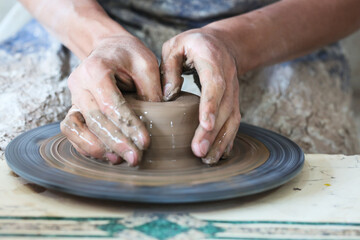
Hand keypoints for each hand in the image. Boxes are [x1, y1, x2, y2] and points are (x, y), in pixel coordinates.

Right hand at [60, 34, 161, 165]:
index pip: (111, 103)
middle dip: (115, 142)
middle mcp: (79, 84)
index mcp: (96, 69)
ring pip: (76, 128)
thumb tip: (160, 118)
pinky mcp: (75, 108)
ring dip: (97, 147)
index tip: (145, 142)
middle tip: (135, 159)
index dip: (128, 125)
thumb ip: (152, 88)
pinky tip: (106, 154)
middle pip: (94, 119)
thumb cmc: (128, 55)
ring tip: (118, 160)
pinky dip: (85, 145)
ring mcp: (74, 97)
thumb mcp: (146, 63)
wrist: (108, 49)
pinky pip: (71, 130)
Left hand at [161, 27, 240, 163]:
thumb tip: (168, 96)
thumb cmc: (194, 45)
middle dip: (212, 131)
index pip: (215, 84)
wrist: (222, 44)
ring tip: (208, 160)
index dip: (211, 105)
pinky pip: (233, 121)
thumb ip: (169, 68)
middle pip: (224, 107)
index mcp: (212, 60)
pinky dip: (227, 138)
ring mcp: (234, 90)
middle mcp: (228, 76)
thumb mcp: (175, 46)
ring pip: (232, 117)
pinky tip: (219, 154)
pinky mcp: (233, 101)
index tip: (205, 124)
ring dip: (221, 140)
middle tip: (199, 152)